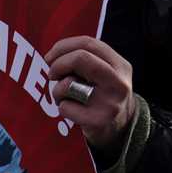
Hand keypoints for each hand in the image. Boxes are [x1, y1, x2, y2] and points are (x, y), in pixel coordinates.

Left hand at [44, 35, 135, 149]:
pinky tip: (74, 112)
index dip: (63, 46)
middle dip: (58, 64)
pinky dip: (62, 108)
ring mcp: (110, 103)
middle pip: (80, 58)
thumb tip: (51, 57)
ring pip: (68, 84)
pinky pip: (65, 107)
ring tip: (66, 97)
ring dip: (57, 90)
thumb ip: (85, 60)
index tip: (50, 56)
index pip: (88, 43)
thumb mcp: (105, 73)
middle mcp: (118, 82)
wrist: (120, 129)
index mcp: (120, 66)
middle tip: (52, 74)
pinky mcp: (98, 121)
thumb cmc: (102, 95)